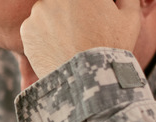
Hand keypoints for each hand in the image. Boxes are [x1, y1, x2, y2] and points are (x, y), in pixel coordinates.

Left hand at [20, 0, 142, 79]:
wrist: (87, 79)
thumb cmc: (113, 46)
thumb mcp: (129, 16)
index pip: (85, 0)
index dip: (89, 9)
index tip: (91, 19)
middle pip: (64, 3)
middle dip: (72, 12)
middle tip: (82, 30)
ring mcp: (39, 10)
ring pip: (48, 12)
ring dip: (56, 22)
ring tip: (70, 42)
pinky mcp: (26, 29)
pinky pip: (35, 29)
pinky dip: (44, 37)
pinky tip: (58, 49)